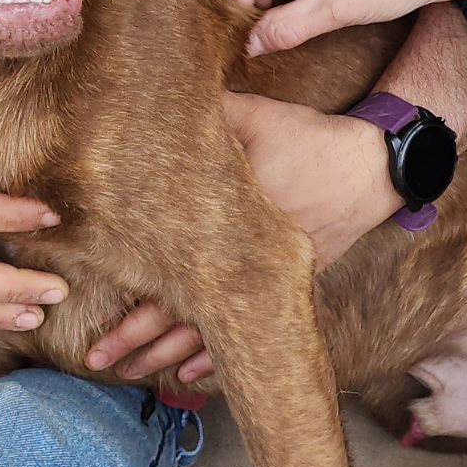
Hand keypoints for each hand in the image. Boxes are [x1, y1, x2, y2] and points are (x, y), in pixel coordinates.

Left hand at [85, 91, 399, 389]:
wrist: (372, 165)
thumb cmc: (305, 136)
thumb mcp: (249, 116)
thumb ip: (198, 113)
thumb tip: (145, 91)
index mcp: (228, 229)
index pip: (170, 285)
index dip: (130, 320)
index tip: (95, 344)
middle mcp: (247, 265)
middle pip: (183, 320)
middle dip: (138, 345)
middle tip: (98, 364)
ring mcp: (270, 279)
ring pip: (215, 332)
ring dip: (171, 356)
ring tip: (135, 375)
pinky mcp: (289, 283)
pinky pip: (251, 326)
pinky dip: (221, 353)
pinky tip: (195, 375)